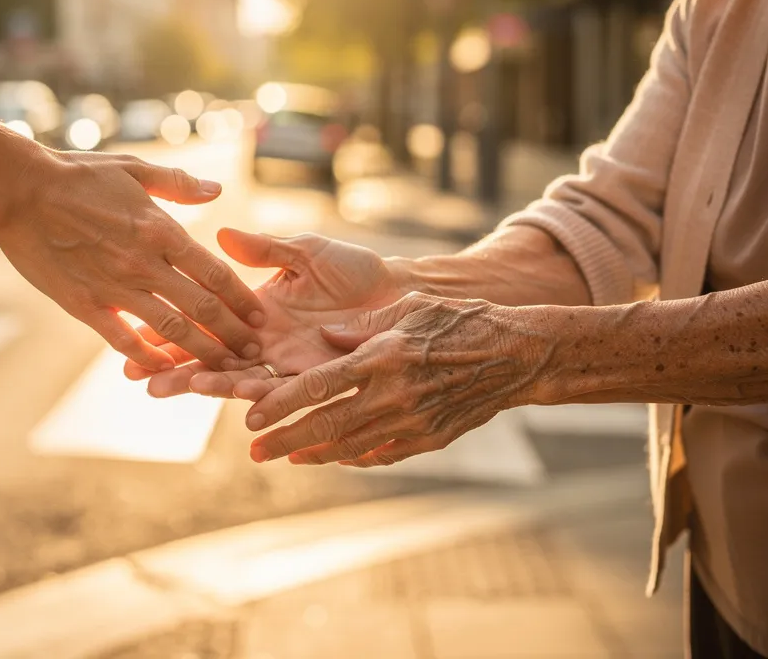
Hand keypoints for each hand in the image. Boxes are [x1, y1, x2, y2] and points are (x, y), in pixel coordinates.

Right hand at [0, 150, 265, 371]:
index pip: (215, 273)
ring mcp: (114, 287)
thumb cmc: (77, 175)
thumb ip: (179, 184)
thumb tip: (217, 191)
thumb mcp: (134, 168)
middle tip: (255, 354)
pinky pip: (122, 339)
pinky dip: (146, 357)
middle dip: (233, 335)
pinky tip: (162, 369)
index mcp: (161, 230)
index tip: (260, 318)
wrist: (18, 192)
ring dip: (202, 352)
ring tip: (224, 369)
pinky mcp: (84, 305)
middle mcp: (144, 263)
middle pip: (202, 308)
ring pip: (171, 330)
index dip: (242, 299)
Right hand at [123, 229, 406, 396]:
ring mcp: (287, 362)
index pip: (204, 320)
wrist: (401, 295)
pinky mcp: (315, 376)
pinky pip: (280, 388)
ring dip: (201, 382)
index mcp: (256, 309)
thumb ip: (265, 249)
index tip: (136, 331)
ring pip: (236, 378)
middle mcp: (264, 341)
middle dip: (172, 366)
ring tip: (165, 386)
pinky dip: (252, 392)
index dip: (171, 328)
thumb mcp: (306, 252)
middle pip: (210, 357)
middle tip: (133, 374)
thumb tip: (221, 232)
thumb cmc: (355, 269)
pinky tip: (226, 394)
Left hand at [241, 293, 557, 466]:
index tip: (251, 417)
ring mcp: (412, 421)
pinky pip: (382, 454)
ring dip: (313, 454)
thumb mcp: (408, 309)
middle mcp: (394, 394)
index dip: (281, 404)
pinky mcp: (429, 439)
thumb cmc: (460, 320)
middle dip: (285, 440)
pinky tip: (333, 457)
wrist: (517, 355)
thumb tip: (323, 339)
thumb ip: (361, 327)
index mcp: (383, 357)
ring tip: (286, 457)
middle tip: (255, 452)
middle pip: (327, 425)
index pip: (318, 386)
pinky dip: (353, 457)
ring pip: (351, 446)